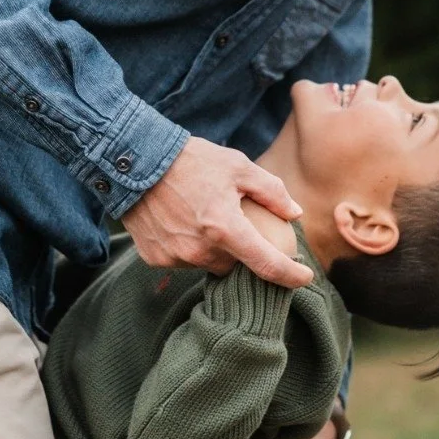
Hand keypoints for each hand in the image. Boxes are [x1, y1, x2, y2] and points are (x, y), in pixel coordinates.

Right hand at [121, 135, 312, 288]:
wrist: (134, 160)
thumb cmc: (190, 160)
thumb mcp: (238, 166)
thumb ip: (271, 191)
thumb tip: (293, 214)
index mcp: (225, 228)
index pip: (267, 265)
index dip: (291, 276)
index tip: (304, 278)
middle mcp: (200, 250)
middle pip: (234, 264)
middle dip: (240, 249)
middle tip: (235, 223)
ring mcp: (175, 257)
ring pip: (207, 263)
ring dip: (213, 248)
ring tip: (203, 217)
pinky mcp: (155, 258)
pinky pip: (182, 260)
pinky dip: (187, 246)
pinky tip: (180, 222)